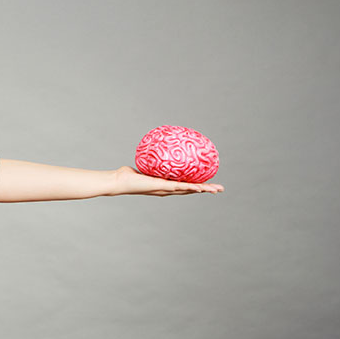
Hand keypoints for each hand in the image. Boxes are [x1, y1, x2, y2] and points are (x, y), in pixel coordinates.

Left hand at [110, 165, 224, 196]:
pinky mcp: (162, 187)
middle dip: (206, 190)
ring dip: (204, 190)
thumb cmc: (127, 174)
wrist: (120, 181)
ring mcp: (165, 189)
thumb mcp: (144, 164)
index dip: (197, 185)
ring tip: (217, 189)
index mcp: (165, 185)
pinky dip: (191, 187)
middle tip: (219, 189)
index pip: (184, 186)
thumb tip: (156, 148)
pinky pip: (180, 186)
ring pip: (189, 190)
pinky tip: (202, 187)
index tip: (208, 183)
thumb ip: (151, 159)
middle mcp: (167, 189)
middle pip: (191, 190)